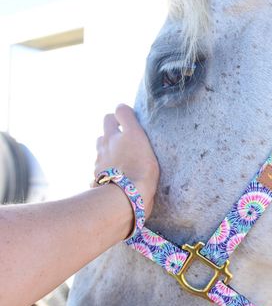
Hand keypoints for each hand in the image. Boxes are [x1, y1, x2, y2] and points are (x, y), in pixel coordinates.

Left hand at [94, 104, 158, 218]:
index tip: (133, 122)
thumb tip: (120, 109)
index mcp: (118, 133)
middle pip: (107, 128)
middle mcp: (107, 143)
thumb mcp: (138, 137)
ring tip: (123, 158)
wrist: (127, 196)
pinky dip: (108, 169)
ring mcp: (100, 161)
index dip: (125, 114)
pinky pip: (102, 168)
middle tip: (127, 140)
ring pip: (102, 148)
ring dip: (110, 149)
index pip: (119, 111)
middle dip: (114, 130)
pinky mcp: (97, 177)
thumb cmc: (140, 168)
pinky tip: (118, 176)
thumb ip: (128, 120)